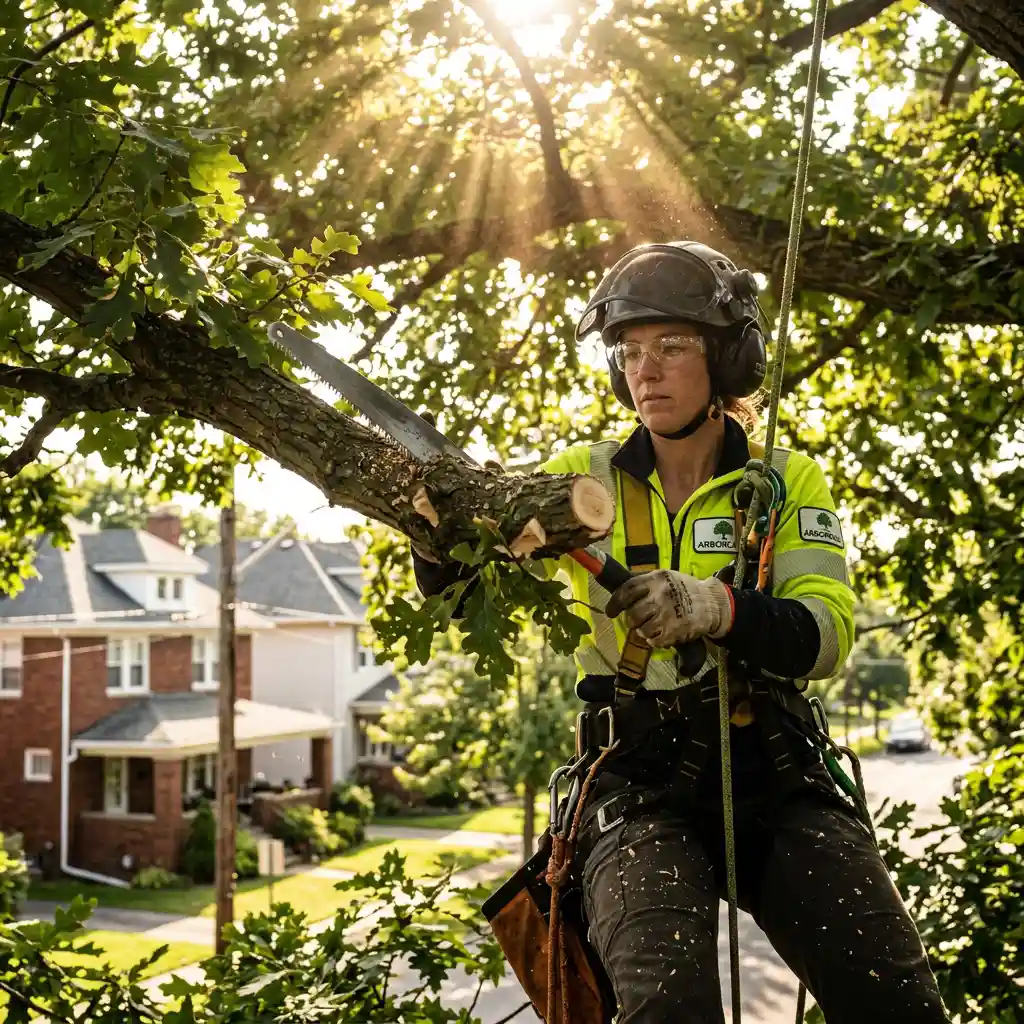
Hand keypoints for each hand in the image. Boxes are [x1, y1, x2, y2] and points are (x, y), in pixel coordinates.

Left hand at [605, 570, 733, 646]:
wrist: (713, 603)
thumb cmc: (686, 589)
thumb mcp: (666, 577)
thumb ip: (645, 583)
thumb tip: (621, 592)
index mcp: (656, 579)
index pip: (627, 590)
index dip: (616, 603)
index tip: (610, 611)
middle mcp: (660, 595)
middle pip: (633, 614)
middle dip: (633, 620)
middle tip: (639, 620)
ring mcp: (667, 613)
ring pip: (641, 629)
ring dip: (645, 631)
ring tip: (654, 626)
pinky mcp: (674, 630)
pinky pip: (653, 641)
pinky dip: (655, 640)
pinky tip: (663, 634)